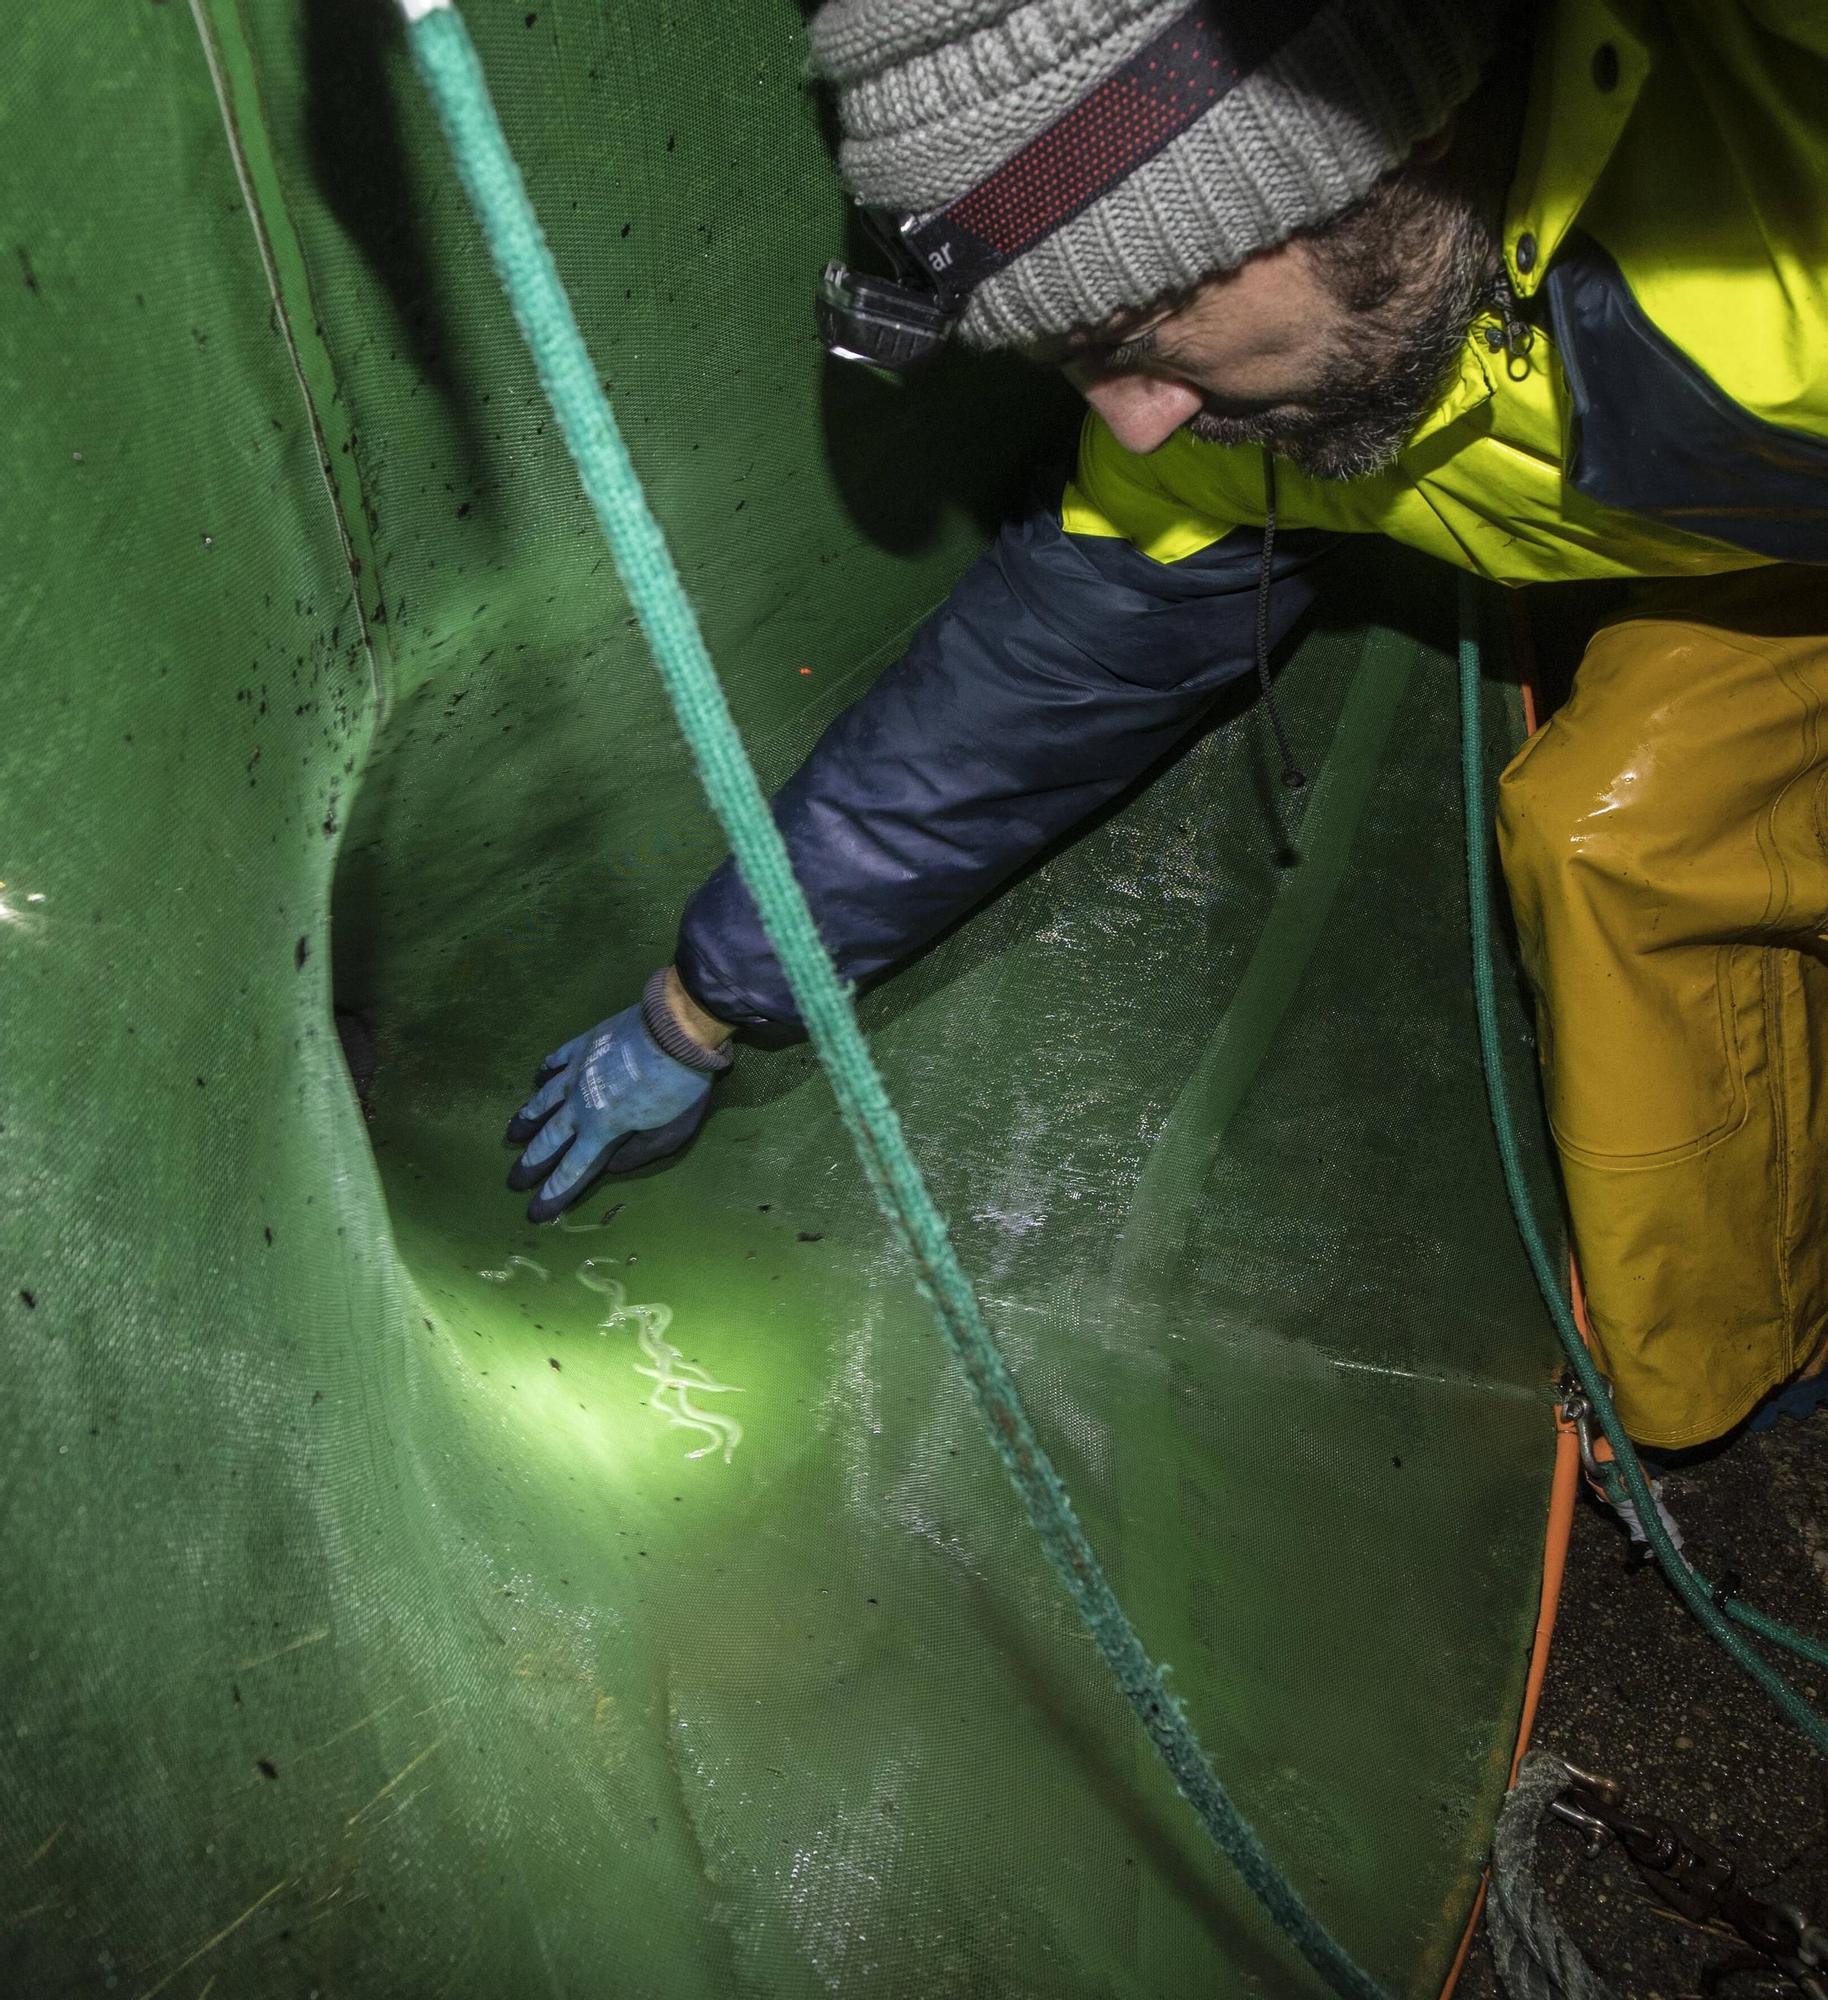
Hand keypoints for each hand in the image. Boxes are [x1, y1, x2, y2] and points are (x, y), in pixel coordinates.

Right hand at [504, 987, 724, 1222]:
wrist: (677, 1030)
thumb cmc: (681, 1087)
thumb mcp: (672, 1133)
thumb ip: (639, 1153)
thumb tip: (610, 1165)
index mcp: (602, 1130)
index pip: (572, 1170)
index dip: (553, 1193)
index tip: (534, 1212)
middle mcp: (579, 1105)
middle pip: (550, 1140)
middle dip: (531, 1164)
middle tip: (513, 1180)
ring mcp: (577, 1072)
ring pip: (544, 1100)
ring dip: (528, 1119)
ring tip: (513, 1133)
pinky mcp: (584, 1044)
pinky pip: (557, 1060)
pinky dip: (546, 1070)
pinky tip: (538, 1076)